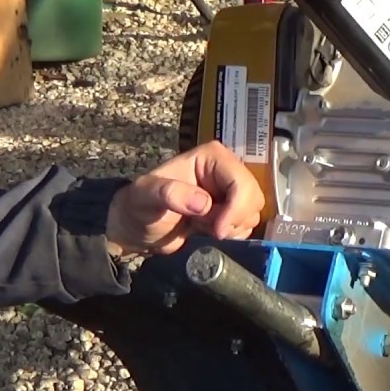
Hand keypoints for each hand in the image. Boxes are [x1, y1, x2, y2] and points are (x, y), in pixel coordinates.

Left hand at [105, 141, 265, 256]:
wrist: (136, 229)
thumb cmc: (138, 207)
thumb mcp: (147, 196)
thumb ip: (171, 194)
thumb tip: (204, 203)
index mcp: (212, 157)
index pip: (241, 182)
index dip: (235, 209)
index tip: (217, 230)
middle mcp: (227, 170)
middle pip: (253, 198)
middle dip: (233, 219)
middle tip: (206, 227)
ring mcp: (230, 191)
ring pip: (252, 213)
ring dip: (231, 227)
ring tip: (202, 226)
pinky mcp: (231, 211)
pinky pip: (247, 225)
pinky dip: (232, 233)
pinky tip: (208, 231)